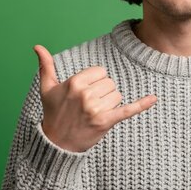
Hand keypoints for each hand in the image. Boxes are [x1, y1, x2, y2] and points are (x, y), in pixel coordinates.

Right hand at [34, 45, 156, 151]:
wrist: (56, 143)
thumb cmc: (53, 113)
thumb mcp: (47, 88)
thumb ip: (45, 65)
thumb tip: (37, 46)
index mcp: (74, 82)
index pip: (100, 71)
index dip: (95, 81)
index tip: (85, 92)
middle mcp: (85, 94)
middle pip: (110, 83)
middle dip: (102, 92)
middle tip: (88, 105)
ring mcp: (96, 109)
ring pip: (117, 95)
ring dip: (110, 103)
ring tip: (94, 113)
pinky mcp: (105, 122)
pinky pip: (127, 110)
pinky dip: (141, 104)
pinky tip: (153, 98)